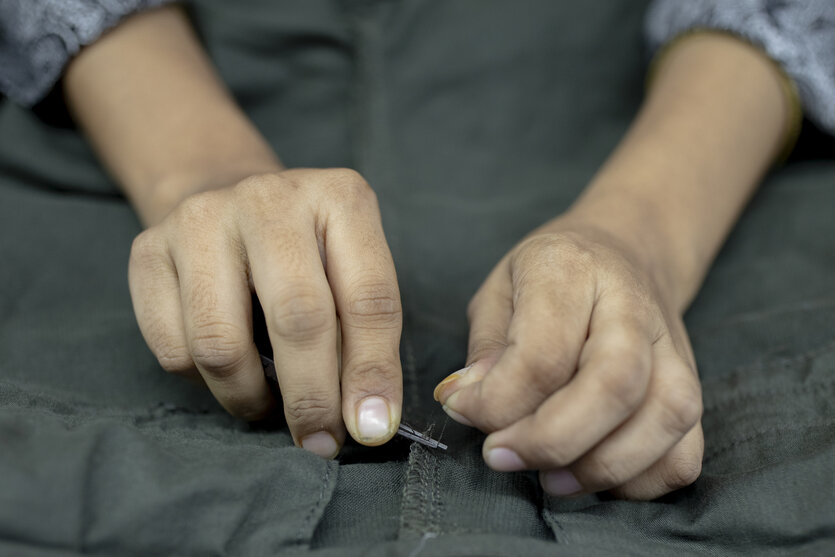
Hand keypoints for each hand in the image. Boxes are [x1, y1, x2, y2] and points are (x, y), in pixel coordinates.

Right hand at [129, 168, 402, 456]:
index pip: (368, 297)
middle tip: (319, 440)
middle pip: (297, 318)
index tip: (371, 427)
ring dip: (249, 396)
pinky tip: (226, 370)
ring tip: (268, 404)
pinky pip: (173, 349)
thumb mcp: (351, 272)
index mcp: (339, 199)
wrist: (224, 199)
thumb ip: (364, 336)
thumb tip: (366, 421)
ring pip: (221, 343)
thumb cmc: (306, 253)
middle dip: (312, 397)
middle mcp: (269, 199)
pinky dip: (204, 383)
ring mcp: (202, 219)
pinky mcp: (148, 249)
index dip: (372, 371)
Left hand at [433, 218, 703, 499]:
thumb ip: (484, 347)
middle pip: (613, 385)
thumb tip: (466, 402)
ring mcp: (673, 348)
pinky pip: (685, 452)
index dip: (496, 401)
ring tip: (549, 479)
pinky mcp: (694, 387)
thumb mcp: (500, 290)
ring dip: (601, 468)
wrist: (627, 250)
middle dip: (551, 441)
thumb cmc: (551, 277)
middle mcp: (632, 305)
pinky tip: (594, 474)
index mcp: (571, 269)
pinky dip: (641, 481)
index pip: (542, 353)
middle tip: (502, 456)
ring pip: (664, 418)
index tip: (463, 410)